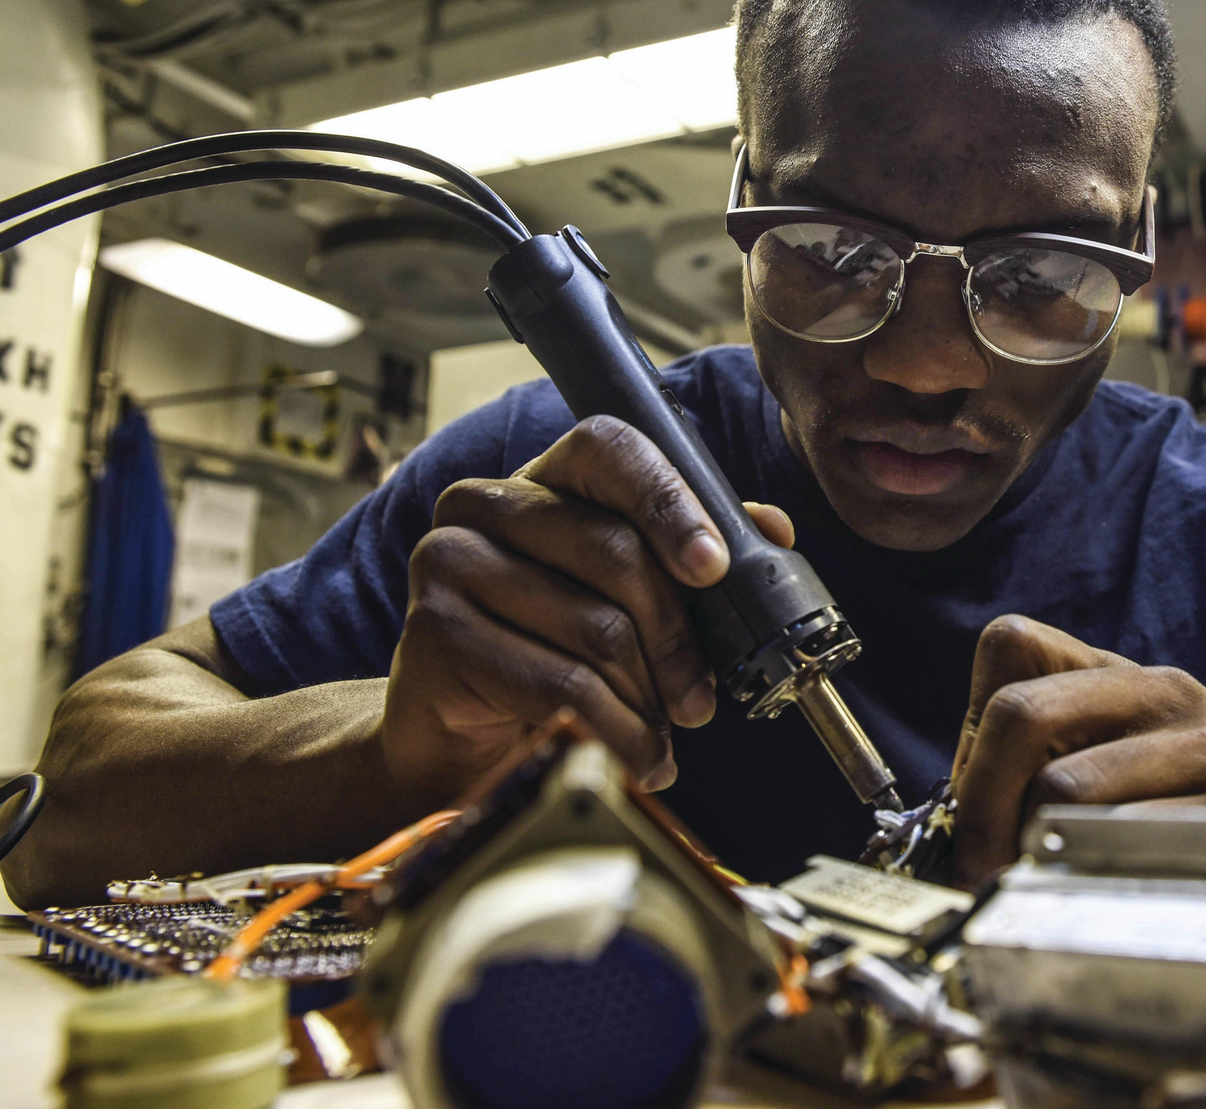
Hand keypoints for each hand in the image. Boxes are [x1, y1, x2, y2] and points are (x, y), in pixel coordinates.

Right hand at [382, 415, 793, 809]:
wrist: (456, 733)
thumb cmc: (548, 651)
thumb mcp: (626, 597)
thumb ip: (692, 555)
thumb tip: (772, 530)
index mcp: (541, 476)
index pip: (611, 450)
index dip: (670, 503)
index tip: (712, 567)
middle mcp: (485, 502)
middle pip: (617, 551)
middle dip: (678, 638)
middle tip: (701, 698)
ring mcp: (448, 560)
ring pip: (596, 628)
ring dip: (649, 697)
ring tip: (662, 732)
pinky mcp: (433, 631)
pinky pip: (559, 683)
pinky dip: (616, 729)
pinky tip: (637, 755)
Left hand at [950, 615, 1205, 930]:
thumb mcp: (1136, 745)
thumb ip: (1055, 754)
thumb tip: (955, 809)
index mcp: (1121, 674)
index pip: (1009, 646)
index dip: (970, 728)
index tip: (975, 796)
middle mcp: (1160, 693)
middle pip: (1020, 716)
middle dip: (977, 803)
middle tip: (980, 864)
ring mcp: (1203, 747)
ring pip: (1066, 788)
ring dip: (1032, 853)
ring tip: (1042, 886)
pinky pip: (1133, 844)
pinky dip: (1095, 880)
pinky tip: (1104, 896)